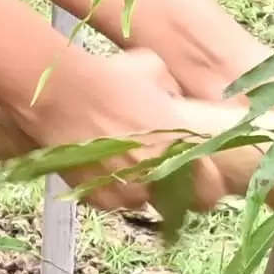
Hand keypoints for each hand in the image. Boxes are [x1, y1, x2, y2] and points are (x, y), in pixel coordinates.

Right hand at [10, 45, 205, 215]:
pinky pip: (111, 200)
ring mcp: (127, 191)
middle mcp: (157, 176)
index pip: (210, 191)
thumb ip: (170, 93)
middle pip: (176, 202)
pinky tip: (101, 164)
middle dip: (171, 188)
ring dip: (137, 187)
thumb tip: (172, 97)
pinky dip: (109, 188)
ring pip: (140, 201)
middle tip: (158, 168)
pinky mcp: (97, 197)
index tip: (200, 176)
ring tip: (123, 161)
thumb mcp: (153, 71)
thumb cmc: (110, 77)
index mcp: (179, 147)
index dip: (206, 186)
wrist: (63, 94)